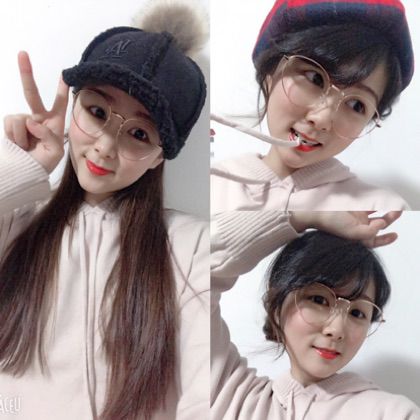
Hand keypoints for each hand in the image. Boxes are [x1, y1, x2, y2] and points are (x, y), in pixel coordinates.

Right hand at [3, 51, 68, 173]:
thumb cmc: (45, 162)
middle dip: (26, 74)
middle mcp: (38, 118)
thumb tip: (30, 121)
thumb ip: (47, 135)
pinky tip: (20, 145)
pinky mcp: (11, 126)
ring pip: (20, 120)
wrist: (27, 172)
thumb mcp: (54, 152)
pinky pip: (10, 125)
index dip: (61, 90)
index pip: (60, 104)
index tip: (65, 74)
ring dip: (23, 137)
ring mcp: (24, 121)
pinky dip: (15, 137)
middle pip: (32, 94)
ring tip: (28, 147)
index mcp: (54, 123)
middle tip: (22, 53)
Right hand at [290, 211, 401, 247]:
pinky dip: (376, 204)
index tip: (394, 235)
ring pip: (375, 215)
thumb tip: (382, 224)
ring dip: (385, 211)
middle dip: (389, 220)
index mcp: (357, 238)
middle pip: (378, 226)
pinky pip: (369, 206)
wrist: (317, 211)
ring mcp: (356, 217)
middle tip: (396, 213)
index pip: (374, 241)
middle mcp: (358, 228)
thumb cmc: (330, 224)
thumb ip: (369, 232)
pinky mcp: (354, 207)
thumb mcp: (352, 233)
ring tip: (394, 207)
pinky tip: (382, 202)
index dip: (385, 239)